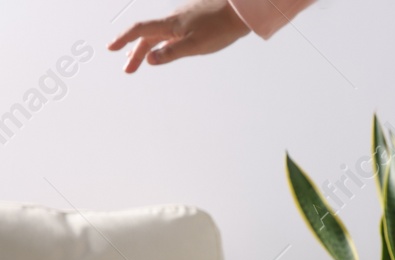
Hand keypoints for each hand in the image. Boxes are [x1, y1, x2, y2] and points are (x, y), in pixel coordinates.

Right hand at [109, 0, 249, 72]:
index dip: (124, 40)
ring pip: (159, 35)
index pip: (139, 31)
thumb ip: (172, 52)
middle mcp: (173, 20)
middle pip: (147, 36)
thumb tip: (149, 60)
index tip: (111, 49)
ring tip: (140, 61)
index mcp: (170, 25)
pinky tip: (165, 49)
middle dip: (135, 52)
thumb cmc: (220, 29)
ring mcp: (183, 20)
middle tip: (127, 70)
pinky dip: (162, 43)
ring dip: (148, 48)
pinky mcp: (193, 22)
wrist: (240, 12)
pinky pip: (171, 33)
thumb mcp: (196, 45)